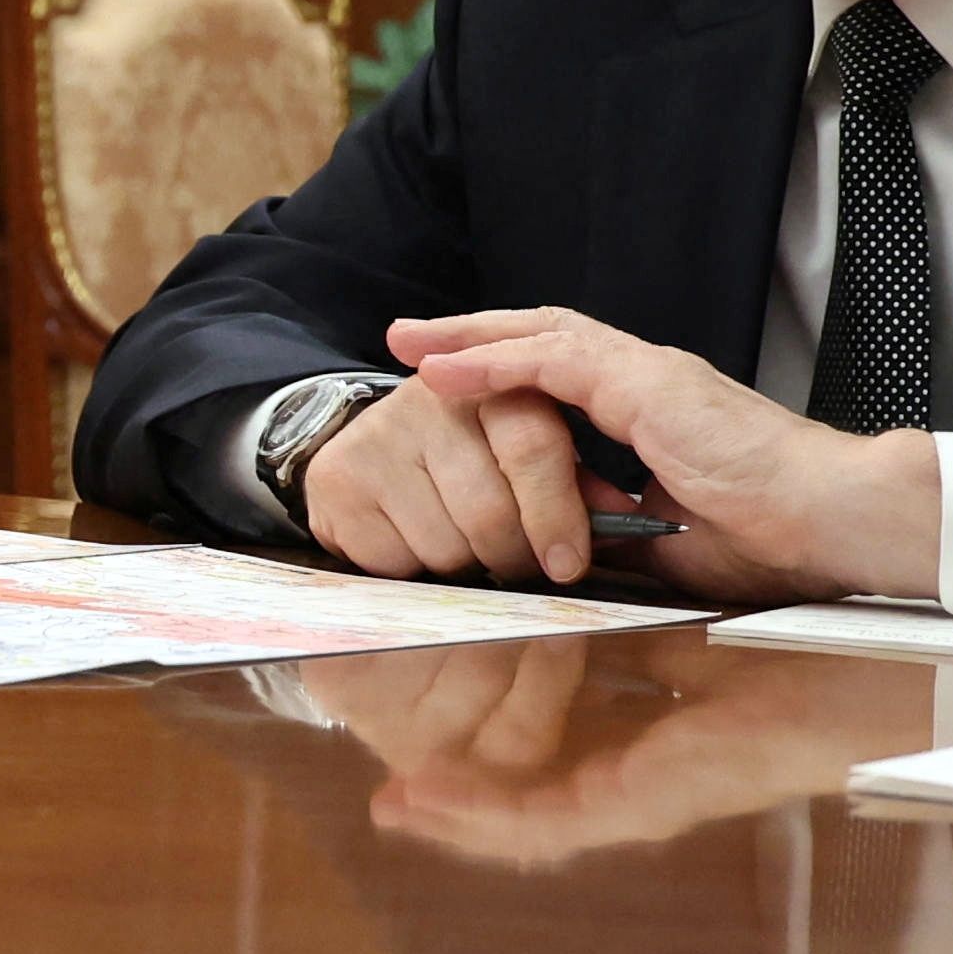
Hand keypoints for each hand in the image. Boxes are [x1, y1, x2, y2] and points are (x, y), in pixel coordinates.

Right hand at [287, 363, 624, 587]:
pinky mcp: (336, 476)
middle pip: (490, 511)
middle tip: (521, 564)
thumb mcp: (550, 454)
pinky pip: (394, 560)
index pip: (532, 443)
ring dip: (467, 565)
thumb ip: (583, 479)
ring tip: (468, 546)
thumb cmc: (480, 464)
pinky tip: (417, 545)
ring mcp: (377, 432)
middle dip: (516, 554)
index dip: (556, 512)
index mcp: (494, 382)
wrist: (374, 458)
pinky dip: (414, 572)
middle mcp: (429, 396)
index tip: (568, 563)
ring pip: (446, 545)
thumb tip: (616, 519)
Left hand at [371, 307, 939, 606]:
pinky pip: (556, 362)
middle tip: (410, 341)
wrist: (838, 522)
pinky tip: (446, 372)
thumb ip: (620, 533)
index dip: (507, 373)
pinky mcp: (653, 387)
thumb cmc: (780, 540)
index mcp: (657, 413)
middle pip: (543, 340)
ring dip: (470, 339)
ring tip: (410, 343)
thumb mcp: (673, 544)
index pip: (566, 376)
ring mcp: (653, 377)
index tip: (452, 385)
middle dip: (473, 339)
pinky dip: (495, 363)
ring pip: (543, 336)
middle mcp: (651, 382)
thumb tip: (569, 543)